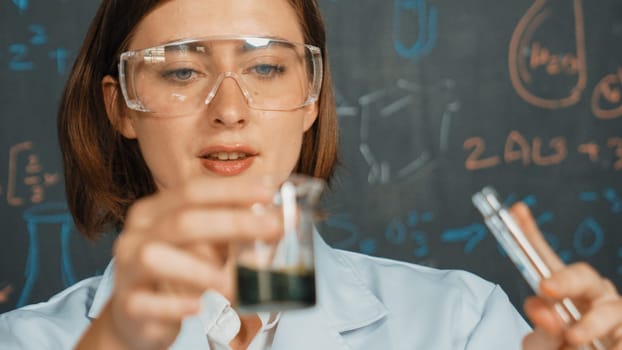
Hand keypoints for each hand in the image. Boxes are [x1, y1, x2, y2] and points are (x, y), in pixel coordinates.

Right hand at [78, 177, 281, 349]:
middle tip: (272, 229)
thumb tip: (281, 220)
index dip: (231, 190)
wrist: (137, 316)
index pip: (192, 191)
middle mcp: (137, 234)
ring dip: (200, 271)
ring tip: (237, 284)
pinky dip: (174, 305)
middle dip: (232, 223)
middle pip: (183, 222)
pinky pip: (146, 302)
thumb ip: (232, 231)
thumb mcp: (203, 245)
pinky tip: (199, 307)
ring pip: (156, 259)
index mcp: (156, 211)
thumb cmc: (177, 271)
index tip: (270, 192)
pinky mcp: (128, 304)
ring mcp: (127, 269)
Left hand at [510, 203, 621, 349]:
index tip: (516, 211)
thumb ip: (541, 327)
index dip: (530, 233)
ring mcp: (615, 314)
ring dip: (590, 323)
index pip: (545, 258)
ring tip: (573, 337)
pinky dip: (611, 346)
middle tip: (545, 288)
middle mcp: (592, 295)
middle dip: (565, 280)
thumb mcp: (542, 343)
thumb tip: (541, 307)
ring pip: (611, 309)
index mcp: (564, 290)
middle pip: (583, 275)